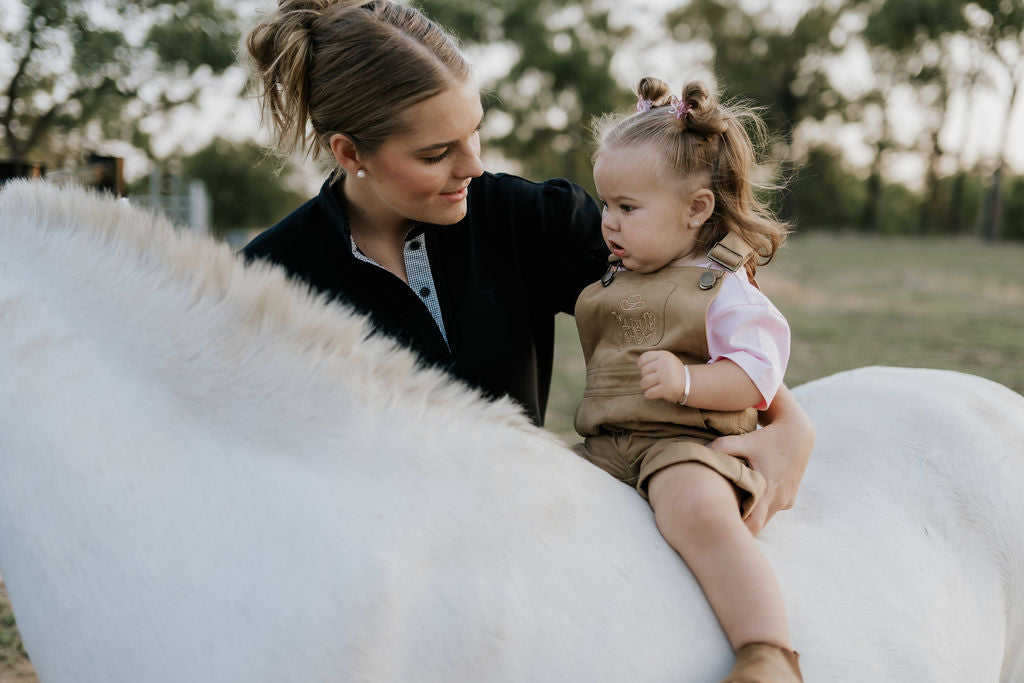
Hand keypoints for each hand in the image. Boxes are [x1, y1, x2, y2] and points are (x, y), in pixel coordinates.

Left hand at [637, 350, 687, 402]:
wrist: (689, 382)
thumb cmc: (672, 371)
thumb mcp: (665, 359)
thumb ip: (653, 359)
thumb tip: (637, 365)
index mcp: (663, 355)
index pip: (642, 359)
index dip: (642, 366)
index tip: (648, 371)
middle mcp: (664, 364)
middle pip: (643, 372)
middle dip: (645, 378)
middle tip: (652, 381)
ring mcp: (665, 376)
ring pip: (644, 383)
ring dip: (645, 387)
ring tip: (652, 387)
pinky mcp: (666, 388)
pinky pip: (648, 393)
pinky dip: (649, 395)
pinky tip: (654, 393)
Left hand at [708, 385, 813, 533]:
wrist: (797, 433)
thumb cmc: (766, 438)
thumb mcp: (743, 440)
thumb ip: (721, 448)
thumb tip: (699, 455)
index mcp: (768, 491)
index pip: (752, 525)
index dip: (737, 528)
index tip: (720, 525)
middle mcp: (779, 500)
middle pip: (757, 526)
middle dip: (741, 525)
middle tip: (720, 518)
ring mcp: (786, 500)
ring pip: (765, 518)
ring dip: (751, 515)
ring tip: (731, 508)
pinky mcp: (790, 498)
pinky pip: (772, 509)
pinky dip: (761, 507)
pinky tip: (748, 497)